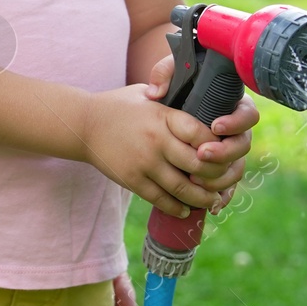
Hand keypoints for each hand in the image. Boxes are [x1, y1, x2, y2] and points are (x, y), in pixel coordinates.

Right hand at [78, 84, 225, 216]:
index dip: (218, 146)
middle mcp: (155, 140)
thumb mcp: (147, 96)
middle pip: (199, 165)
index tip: (224, 151)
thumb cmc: (120, 107)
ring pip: (183, 188)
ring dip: (202, 198)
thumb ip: (175, 103)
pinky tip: (185, 209)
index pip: (202, 134)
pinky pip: (161, 199)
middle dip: (217, 177)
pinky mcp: (132, 179)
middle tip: (223, 181)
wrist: (82, 124)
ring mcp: (143, 162)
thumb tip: (206, 113)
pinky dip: (177, 208)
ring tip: (211, 201)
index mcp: (162, 116)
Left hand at [145, 55, 259, 195]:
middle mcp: (235, 131)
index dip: (235, 122)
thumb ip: (165, 72)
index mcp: (232, 105)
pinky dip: (221, 197)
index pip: (248, 114)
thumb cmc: (173, 88)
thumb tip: (155, 92)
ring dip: (220, 178)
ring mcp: (229, 152)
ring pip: (236, 170)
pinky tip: (211, 205)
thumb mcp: (170, 73)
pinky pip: (228, 188)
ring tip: (196, 180)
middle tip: (201, 155)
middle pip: (242, 146)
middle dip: (223, 153)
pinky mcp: (220, 171)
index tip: (214, 126)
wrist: (164, 110)